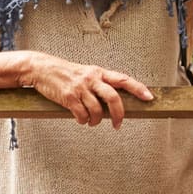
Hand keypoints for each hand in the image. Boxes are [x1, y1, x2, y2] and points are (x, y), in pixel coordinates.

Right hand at [22, 53, 153, 128]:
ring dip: (96, 121)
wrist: (43, 69)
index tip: (150, 98)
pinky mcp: (68, 97)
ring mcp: (80, 88)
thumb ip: (100, 84)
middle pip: (113, 98)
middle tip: (118, 124)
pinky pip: (81, 114)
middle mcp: (92, 78)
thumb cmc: (67, 74)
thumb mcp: (86, 73)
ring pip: (96, 110)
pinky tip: (81, 119)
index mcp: (99, 72)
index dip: (138, 88)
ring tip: (92, 122)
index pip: (124, 79)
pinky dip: (83, 121)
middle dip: (119, 114)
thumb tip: (114, 103)